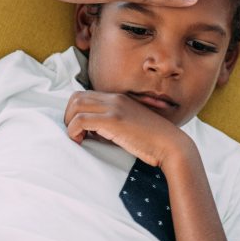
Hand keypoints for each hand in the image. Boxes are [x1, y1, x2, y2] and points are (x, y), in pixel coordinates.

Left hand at [65, 91, 189, 168]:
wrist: (171, 145)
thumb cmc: (152, 142)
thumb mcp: (129, 128)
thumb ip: (111, 126)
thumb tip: (90, 133)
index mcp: (118, 98)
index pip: (86, 95)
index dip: (77, 112)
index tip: (80, 130)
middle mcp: (114, 98)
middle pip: (77, 97)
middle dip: (69, 116)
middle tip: (75, 135)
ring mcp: (114, 107)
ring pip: (76, 105)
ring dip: (70, 122)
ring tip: (77, 139)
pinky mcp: (113, 120)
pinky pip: (82, 120)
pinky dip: (74, 131)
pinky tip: (80, 142)